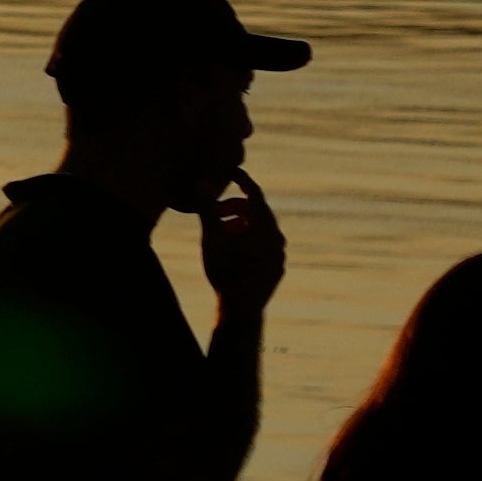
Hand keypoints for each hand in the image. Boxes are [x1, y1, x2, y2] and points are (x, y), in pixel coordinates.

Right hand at [192, 172, 285, 319]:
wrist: (241, 309)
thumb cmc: (225, 271)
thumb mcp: (211, 237)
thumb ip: (207, 208)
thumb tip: (202, 183)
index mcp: (264, 224)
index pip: (253, 192)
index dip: (241, 179)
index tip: (231, 171)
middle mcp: (277, 236)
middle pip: (256, 212)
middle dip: (234, 208)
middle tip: (213, 214)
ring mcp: (279, 253)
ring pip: (260, 230)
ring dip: (240, 225)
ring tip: (221, 234)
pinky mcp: (277, 267)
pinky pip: (264, 246)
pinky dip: (248, 241)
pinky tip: (232, 251)